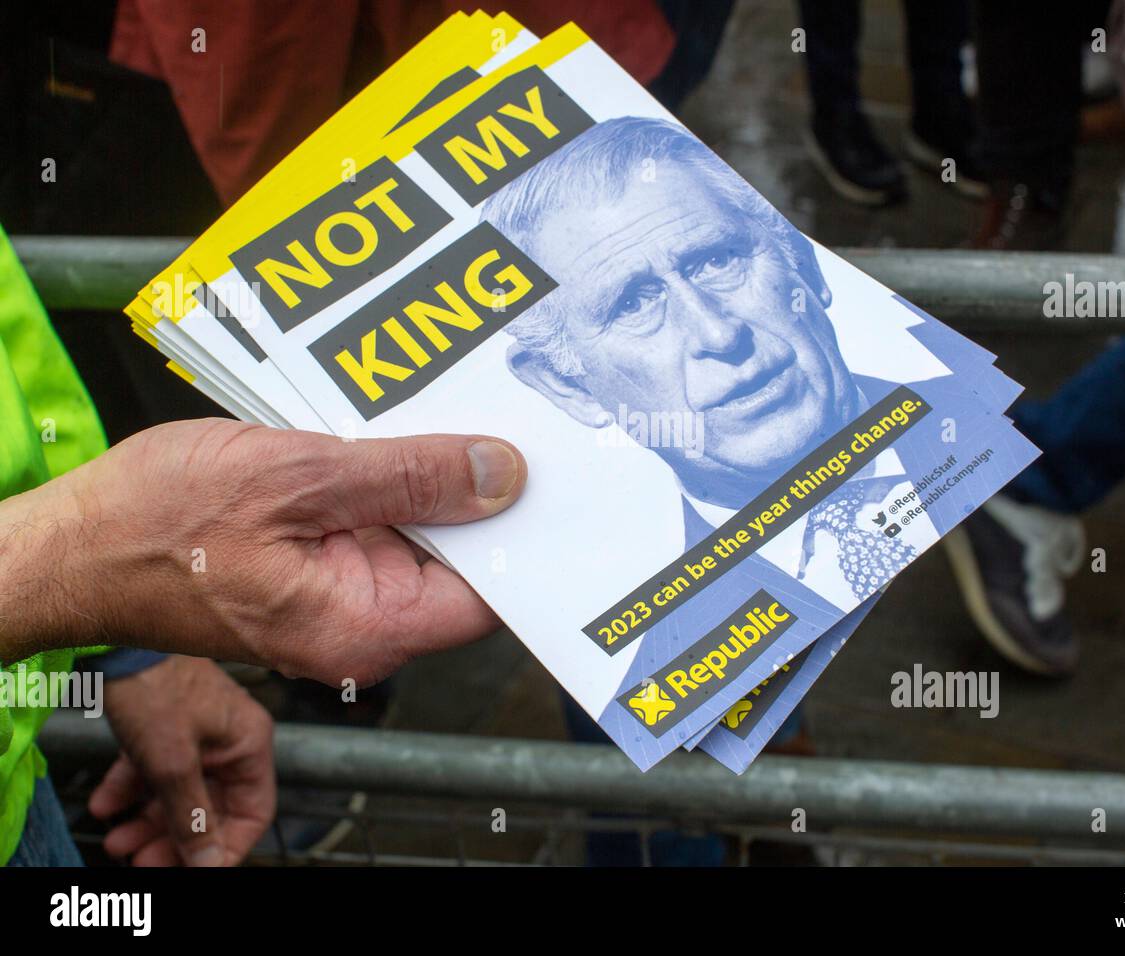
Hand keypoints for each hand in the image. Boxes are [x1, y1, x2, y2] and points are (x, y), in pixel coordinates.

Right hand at [0, 419, 525, 685]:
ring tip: (451, 407)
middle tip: (509, 418)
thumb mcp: (298, 478)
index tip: (555, 477)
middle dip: (480, 492)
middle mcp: (364, 622)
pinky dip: (387, 476)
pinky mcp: (317, 564)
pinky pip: (375, 519)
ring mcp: (340, 594)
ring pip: (418, 532)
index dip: (525, 535)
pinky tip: (393, 425)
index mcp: (368, 625)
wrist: (73, 542)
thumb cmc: (158, 524)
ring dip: (429, 475)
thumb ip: (408, 478)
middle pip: (461, 559)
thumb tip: (502, 474)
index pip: (490, 594)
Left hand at [90, 655, 274, 866]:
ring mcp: (199, 732)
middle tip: (142, 861)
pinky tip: (107, 803)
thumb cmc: (155, 685)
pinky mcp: (169, 725)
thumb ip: (191, 816)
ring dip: (149, 821)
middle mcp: (230, 740)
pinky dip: (133, 790)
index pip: (253, 813)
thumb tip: (207, 860)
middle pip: (211, 808)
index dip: (225, 847)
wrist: (115, 639)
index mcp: (249, 743)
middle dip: (175, 839)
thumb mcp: (172, 762)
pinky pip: (157, 771)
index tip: (194, 869)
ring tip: (118, 839)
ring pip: (181, 793)